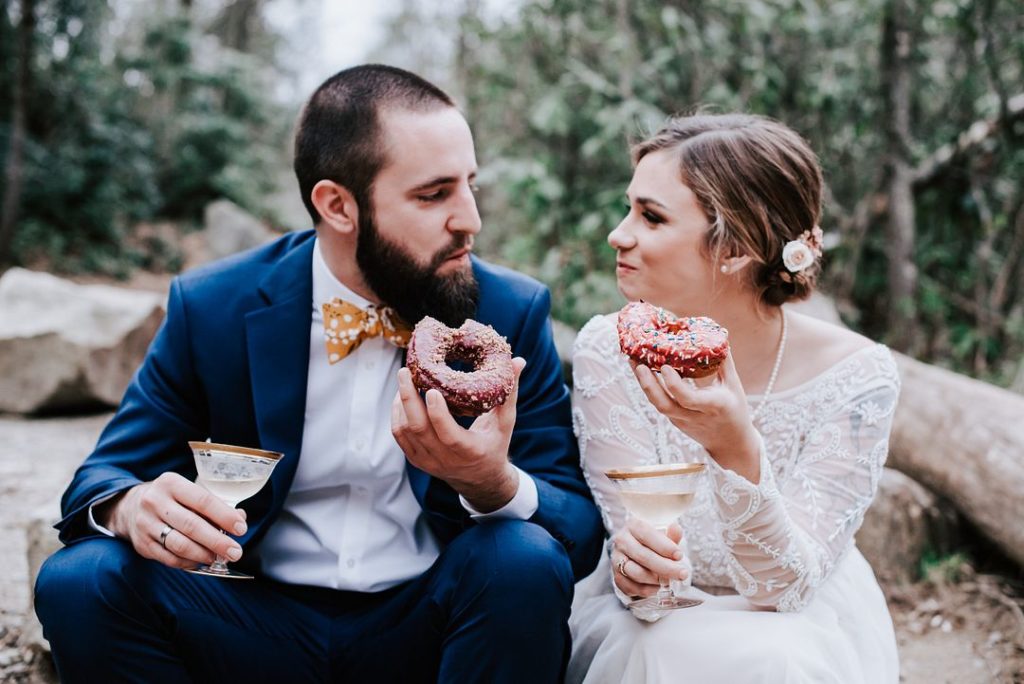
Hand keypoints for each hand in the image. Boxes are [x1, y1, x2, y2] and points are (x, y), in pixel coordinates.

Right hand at [98, 473, 247, 568]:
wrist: (129, 507)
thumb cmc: (170, 499)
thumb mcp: (188, 491)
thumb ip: (214, 504)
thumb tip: (240, 517)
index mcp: (171, 483)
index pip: (203, 501)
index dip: (224, 516)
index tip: (241, 529)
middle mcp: (155, 502)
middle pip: (191, 526)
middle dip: (217, 542)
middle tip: (235, 552)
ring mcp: (146, 524)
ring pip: (179, 545)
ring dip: (203, 555)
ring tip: (219, 558)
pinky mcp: (142, 544)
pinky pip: (169, 558)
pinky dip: (188, 563)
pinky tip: (201, 562)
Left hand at [391, 357, 526, 511]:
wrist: (480, 479)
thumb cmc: (494, 445)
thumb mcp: (506, 422)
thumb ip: (510, 392)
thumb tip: (518, 361)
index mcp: (470, 451)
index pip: (448, 434)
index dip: (438, 413)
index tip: (431, 389)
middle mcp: (445, 459)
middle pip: (419, 429)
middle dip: (409, 398)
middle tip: (406, 372)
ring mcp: (428, 461)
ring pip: (405, 431)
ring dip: (401, 403)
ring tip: (405, 379)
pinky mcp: (416, 460)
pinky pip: (399, 435)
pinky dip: (397, 414)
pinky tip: (402, 396)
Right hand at [611, 519, 688, 598]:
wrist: (635, 552)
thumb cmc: (652, 542)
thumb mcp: (662, 535)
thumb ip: (671, 535)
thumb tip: (676, 529)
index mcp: (633, 526)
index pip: (646, 534)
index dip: (664, 546)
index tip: (679, 555)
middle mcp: (622, 541)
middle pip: (643, 556)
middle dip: (666, 567)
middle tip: (683, 574)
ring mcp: (616, 560)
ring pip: (636, 573)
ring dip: (657, 580)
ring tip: (670, 580)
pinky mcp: (617, 576)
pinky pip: (633, 587)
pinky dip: (649, 589)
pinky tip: (659, 586)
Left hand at [632, 352, 761, 481]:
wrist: (730, 444)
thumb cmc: (735, 410)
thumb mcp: (734, 386)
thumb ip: (724, 362)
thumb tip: (719, 334)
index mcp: (713, 406)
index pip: (688, 399)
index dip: (674, 384)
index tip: (665, 367)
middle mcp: (694, 416)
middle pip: (665, 405)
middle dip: (649, 385)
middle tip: (638, 363)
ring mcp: (682, 421)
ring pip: (658, 405)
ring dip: (645, 385)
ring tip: (634, 362)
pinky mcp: (674, 421)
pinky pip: (660, 404)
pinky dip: (650, 388)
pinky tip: (643, 371)